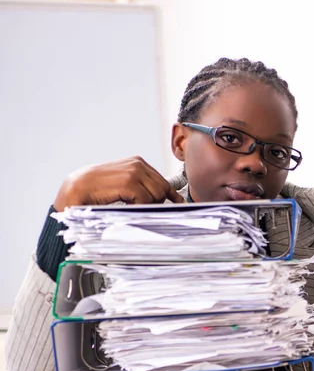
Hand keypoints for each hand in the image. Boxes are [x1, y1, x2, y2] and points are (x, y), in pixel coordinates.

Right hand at [53, 156, 183, 210]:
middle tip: (140, 208)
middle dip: (157, 202)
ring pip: (157, 195)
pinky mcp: (129, 182)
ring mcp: (134, 172)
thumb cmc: (99, 189)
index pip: (164, 181)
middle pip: (163, 189)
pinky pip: (146, 200)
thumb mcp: (123, 183)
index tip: (180, 205)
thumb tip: (165, 197)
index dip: (171, 196)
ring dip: (146, 205)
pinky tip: (126, 205)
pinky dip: (140, 207)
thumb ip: (141, 185)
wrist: (75, 189)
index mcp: (138, 162)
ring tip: (128, 204)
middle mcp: (138, 164)